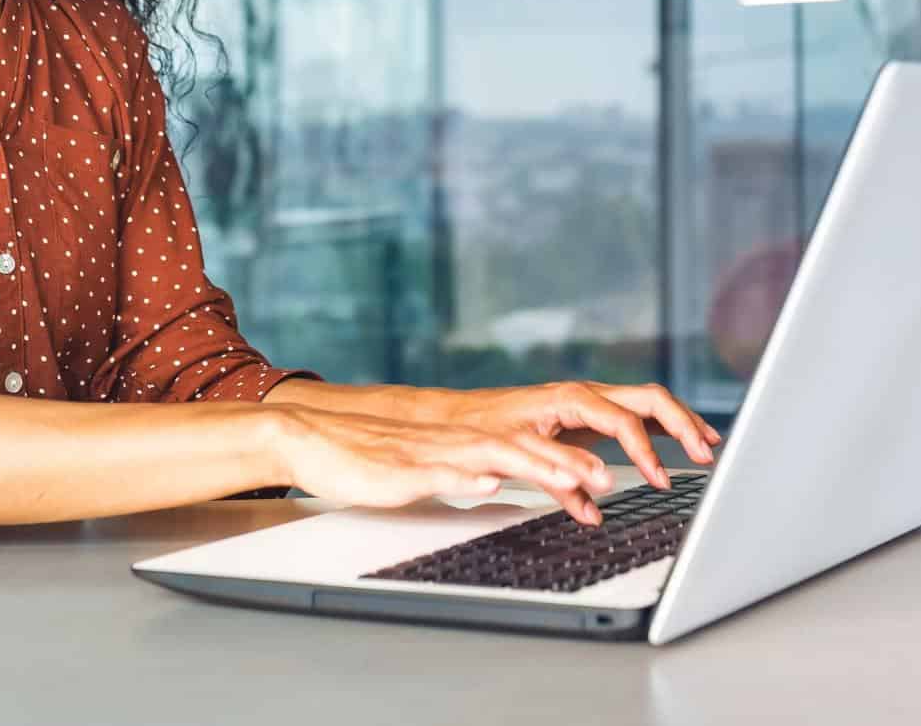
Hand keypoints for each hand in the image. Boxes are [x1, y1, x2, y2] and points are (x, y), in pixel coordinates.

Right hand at [270, 407, 620, 523]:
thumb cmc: (369, 458)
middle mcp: (455, 442)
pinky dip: (467, 474)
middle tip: (609, 478)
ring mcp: (430, 454)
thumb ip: (465, 472)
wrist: (312, 441)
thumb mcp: (429, 469)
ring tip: (571, 479)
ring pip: (491, 454)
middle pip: (523, 447)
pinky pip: (439, 471)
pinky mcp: (401, 469)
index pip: (528, 447)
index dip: (569, 460)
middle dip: (568, 463)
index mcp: (464, 443)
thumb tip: (500, 479)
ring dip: (534, 465)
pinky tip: (488, 479)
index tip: (607, 477)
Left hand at [427, 381, 720, 494]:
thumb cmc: (484, 431)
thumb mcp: (518, 456)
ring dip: (680, 423)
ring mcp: (590, 401)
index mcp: (572, 398)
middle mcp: (586, 394)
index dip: (647, 452)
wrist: (460, 418)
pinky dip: (662, 430)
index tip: (662, 480)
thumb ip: (559, 478)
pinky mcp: (589, 414)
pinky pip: (635, 416)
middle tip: (706, 454)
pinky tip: (680, 446)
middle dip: (682, 425)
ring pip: (648, 404)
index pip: (625, 421)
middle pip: (650, 400)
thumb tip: (595, 506)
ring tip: (707, 446)